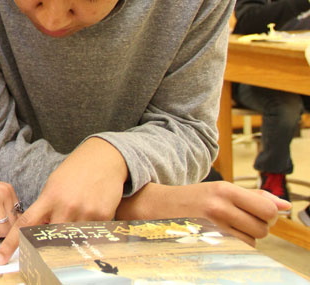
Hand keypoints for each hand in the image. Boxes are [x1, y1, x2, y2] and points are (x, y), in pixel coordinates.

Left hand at [0, 137, 127, 263]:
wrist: (103, 158)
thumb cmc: (74, 172)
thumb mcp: (53, 186)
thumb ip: (45, 208)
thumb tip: (38, 231)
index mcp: (49, 198)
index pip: (25, 224)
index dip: (11, 243)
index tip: (1, 257)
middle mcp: (66, 206)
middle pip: (50, 238)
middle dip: (47, 243)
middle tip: (49, 241)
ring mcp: (85, 212)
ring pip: (72, 238)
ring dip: (71, 235)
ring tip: (77, 215)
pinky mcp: (103, 216)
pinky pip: (92, 233)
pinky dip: (89, 228)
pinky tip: (91, 212)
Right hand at [115, 181, 290, 245]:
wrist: (153, 207)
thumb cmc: (190, 199)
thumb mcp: (219, 190)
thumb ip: (253, 196)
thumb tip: (284, 206)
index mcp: (224, 189)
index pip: (267, 208)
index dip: (268, 214)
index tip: (256, 213)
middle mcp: (219, 206)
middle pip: (263, 227)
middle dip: (256, 227)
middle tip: (237, 220)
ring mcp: (211, 225)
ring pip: (251, 241)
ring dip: (244, 238)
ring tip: (225, 228)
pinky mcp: (205, 240)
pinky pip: (236, 249)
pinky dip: (233, 246)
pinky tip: (218, 237)